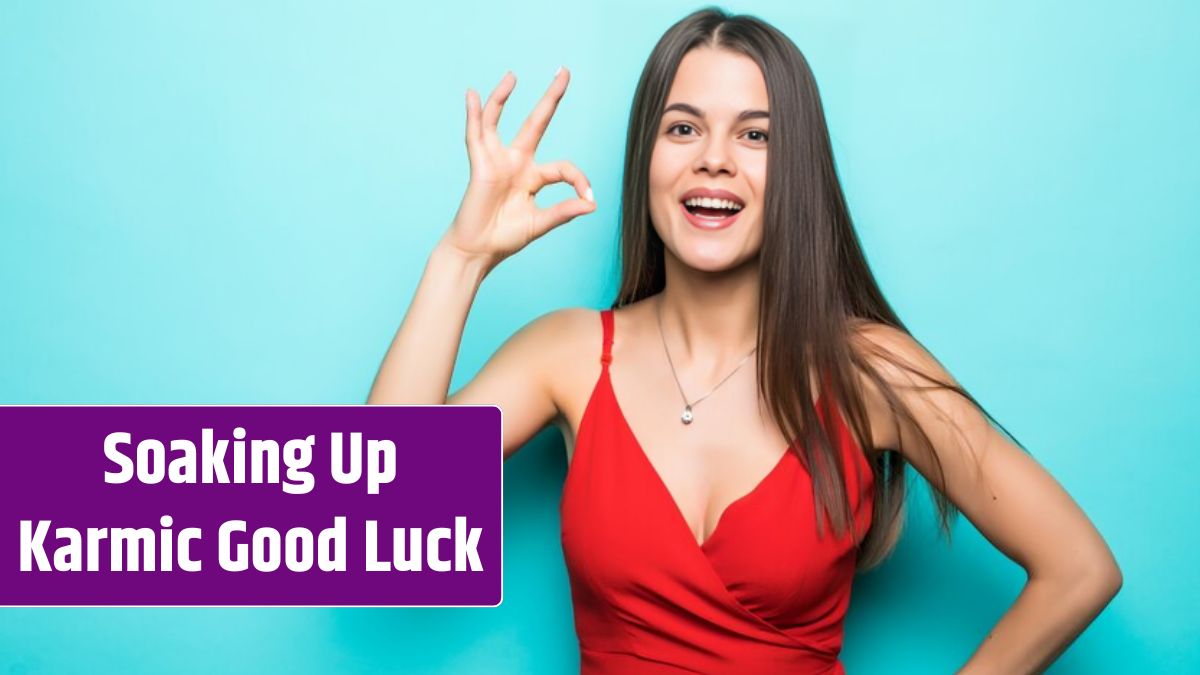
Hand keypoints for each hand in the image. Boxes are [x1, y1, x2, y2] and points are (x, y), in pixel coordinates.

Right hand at [443, 67, 595, 269]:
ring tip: (512, 76)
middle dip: (551, 98)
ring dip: (503, 98)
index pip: (562, 168)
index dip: (579, 179)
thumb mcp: (540, 224)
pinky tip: (472, 95)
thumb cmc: (506, 238)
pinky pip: (476, 136)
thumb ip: (564, 212)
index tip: (589, 197)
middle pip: (536, 122)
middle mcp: (517, 163)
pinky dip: (473, 115)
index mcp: (534, 177)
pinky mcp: (480, 166)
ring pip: (499, 121)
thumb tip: (593, 204)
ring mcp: (497, 161)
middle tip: (564, 72)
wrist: (478, 251)